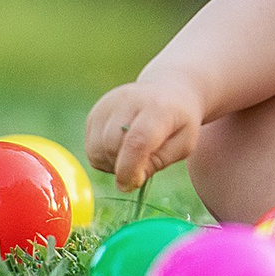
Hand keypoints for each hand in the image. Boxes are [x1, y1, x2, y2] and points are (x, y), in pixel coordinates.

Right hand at [84, 78, 204, 190]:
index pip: (137, 141)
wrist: (168, 91)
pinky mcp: (96, 112)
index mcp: (157, 108)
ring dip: (111, 162)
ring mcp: (108, 104)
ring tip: (132, 156)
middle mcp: (128, 101)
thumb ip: (158, 162)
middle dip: (123, 166)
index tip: (131, 184)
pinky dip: (103, 156)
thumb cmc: (179, 122)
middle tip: (141, 164)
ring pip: (97, 148)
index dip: (130, 169)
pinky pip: (91, 146)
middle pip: (112, 146)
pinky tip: (121, 148)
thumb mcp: (184, 144)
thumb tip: (130, 180)